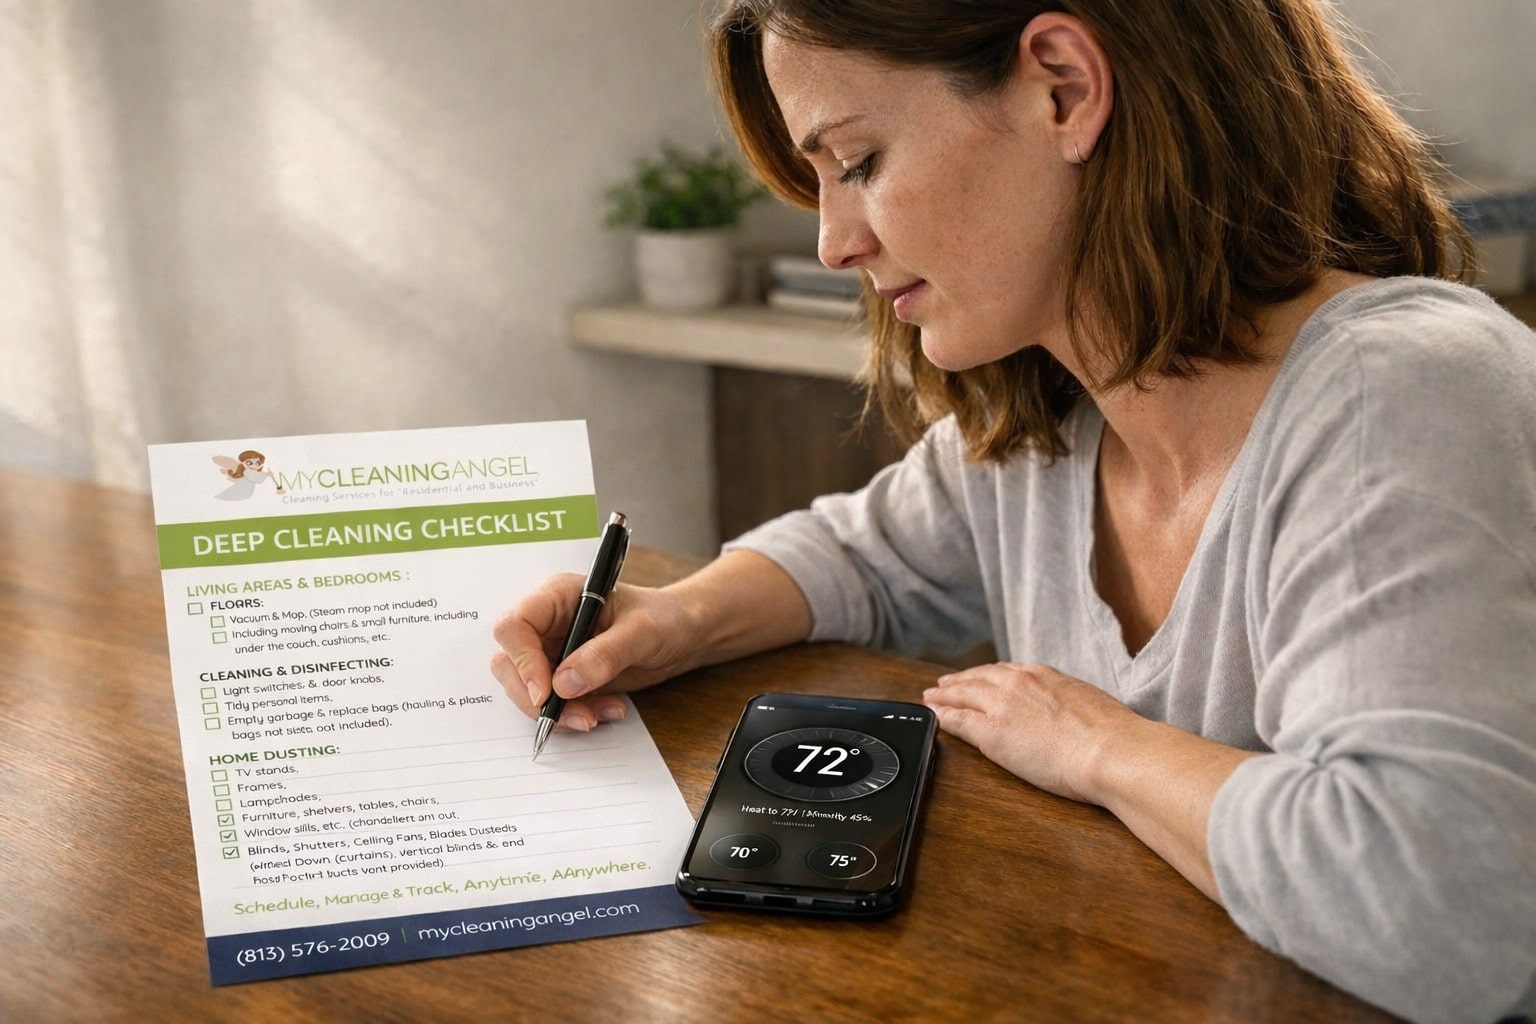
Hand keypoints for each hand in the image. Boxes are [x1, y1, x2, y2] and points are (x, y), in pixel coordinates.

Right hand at [489, 573, 700, 731]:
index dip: (522, 661)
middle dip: (537, 698)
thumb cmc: (665, 618)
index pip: (515, 626)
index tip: (546, 692)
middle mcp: (548, 623)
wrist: (683, 635)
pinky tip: (608, 709)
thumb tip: (563, 684)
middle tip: (577, 716)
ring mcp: (552, 650)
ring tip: (601, 714)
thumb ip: (604, 655)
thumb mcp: (641, 633)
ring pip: (526, 689)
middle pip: (510, 663)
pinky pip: (551, 702)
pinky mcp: (563, 676)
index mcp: (558, 597)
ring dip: (559, 711)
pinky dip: (574, 714)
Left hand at [922, 662, 1145, 803]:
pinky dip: (942, 716)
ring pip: (962, 695)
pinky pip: (957, 720)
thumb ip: (1069, 702)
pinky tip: (934, 717)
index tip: (978, 678)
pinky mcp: (991, 732)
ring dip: (943, 696)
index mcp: (1044, 675)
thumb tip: (1069, 713)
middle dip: (958, 681)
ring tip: (931, 698)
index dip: (987, 676)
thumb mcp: (1089, 704)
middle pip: (978, 679)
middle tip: (942, 685)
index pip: (1006, 672)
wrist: (1110, 750)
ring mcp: (1001, 706)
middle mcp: (1018, 683)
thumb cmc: (1112, 735)